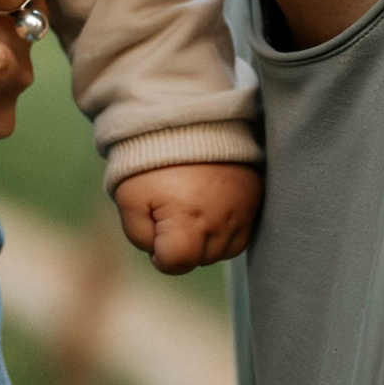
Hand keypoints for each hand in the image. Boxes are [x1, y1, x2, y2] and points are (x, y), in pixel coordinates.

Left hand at [113, 163, 260, 274]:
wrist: (186, 121)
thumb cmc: (151, 161)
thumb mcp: (129, 199)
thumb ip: (140, 237)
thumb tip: (159, 253)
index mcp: (188, 220)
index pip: (176, 263)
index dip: (159, 254)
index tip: (154, 230)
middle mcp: (221, 220)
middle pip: (199, 259)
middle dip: (181, 244)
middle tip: (170, 209)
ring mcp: (243, 211)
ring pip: (221, 251)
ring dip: (204, 239)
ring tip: (190, 205)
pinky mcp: (255, 200)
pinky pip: (240, 235)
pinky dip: (223, 230)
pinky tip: (208, 208)